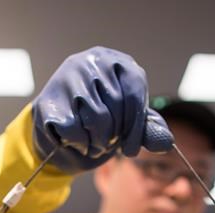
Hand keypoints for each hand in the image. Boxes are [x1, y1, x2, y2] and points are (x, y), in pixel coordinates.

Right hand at [32, 46, 173, 172]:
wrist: (59, 123)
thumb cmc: (100, 118)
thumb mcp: (127, 121)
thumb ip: (147, 129)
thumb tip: (166, 143)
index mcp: (117, 62)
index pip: (134, 92)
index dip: (136, 126)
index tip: (131, 149)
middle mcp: (91, 61)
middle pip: (115, 105)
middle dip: (115, 134)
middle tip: (109, 143)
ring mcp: (68, 77)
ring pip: (95, 117)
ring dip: (99, 141)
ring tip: (96, 144)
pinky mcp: (48, 99)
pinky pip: (73, 129)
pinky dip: (79, 143)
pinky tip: (78, 142)